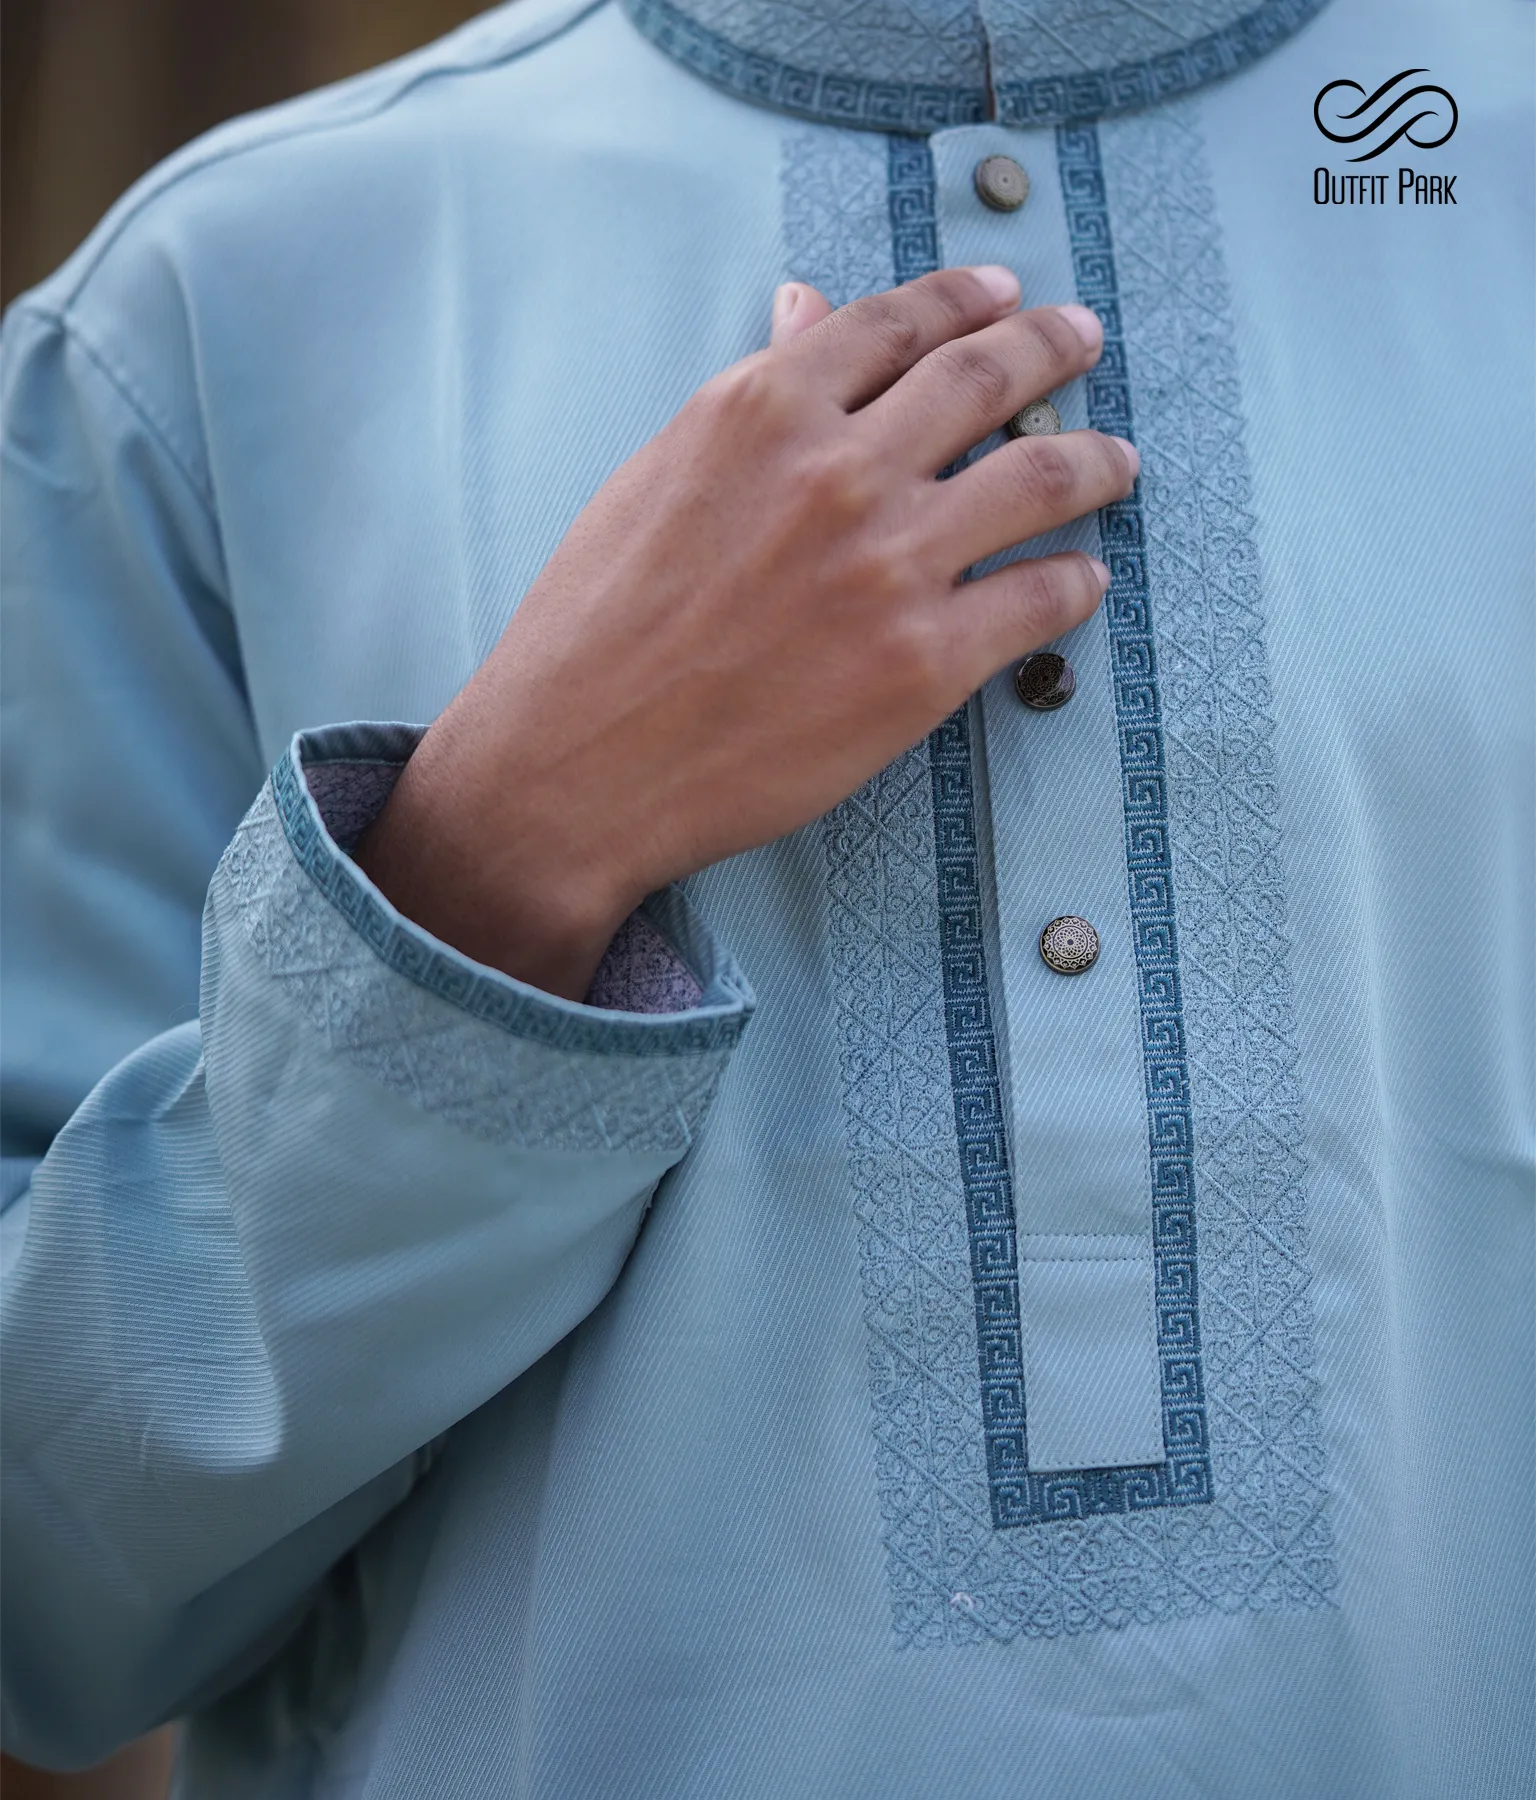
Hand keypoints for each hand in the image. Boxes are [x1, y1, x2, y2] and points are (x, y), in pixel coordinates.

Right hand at [354, 266, 1136, 998]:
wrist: (578, 766)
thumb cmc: (595, 627)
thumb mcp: (658, 477)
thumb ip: (748, 396)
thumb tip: (804, 310)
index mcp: (761, 408)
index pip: (895, 322)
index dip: (964, 298)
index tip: (1002, 293)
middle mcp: (838, 470)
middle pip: (985, 377)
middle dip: (1050, 347)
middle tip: (1083, 340)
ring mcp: (889, 566)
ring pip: (1039, 477)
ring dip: (1095, 460)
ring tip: (1118, 460)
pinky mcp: (923, 664)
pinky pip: (1040, 600)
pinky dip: (1074, 581)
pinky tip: (1083, 579)